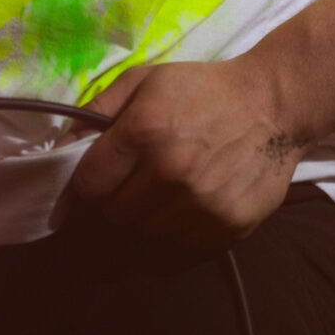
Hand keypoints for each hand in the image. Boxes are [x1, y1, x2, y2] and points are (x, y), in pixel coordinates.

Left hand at [70, 54, 299, 253]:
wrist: (274, 104)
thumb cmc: (202, 89)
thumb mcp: (145, 80)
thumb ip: (97, 110)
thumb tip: (60, 149)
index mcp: (145, 130)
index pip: (89, 185)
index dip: (86, 186)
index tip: (96, 182)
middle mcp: (171, 172)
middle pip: (113, 216)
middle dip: (112, 205)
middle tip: (127, 190)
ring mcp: (201, 205)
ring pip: (144, 239)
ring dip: (142, 225)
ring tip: (155, 201)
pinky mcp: (227, 228)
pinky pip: (178, 255)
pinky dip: (169, 244)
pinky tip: (175, 220)